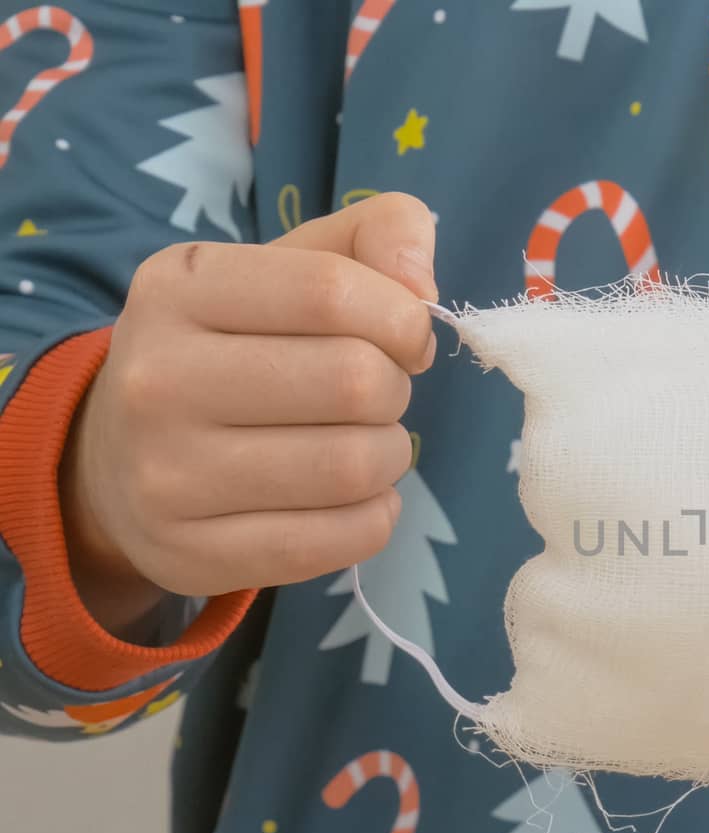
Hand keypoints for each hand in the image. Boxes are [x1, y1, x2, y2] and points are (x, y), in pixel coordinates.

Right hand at [62, 192, 437, 633]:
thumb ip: (377, 234)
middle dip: (395, 390)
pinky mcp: (193, 553)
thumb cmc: (235, 349)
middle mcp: (158, 379)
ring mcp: (167, 476)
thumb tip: (423, 285)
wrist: (116, 461)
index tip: (404, 336)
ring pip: (355, 466)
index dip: (402, 318)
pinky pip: (342, 539)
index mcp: (180, 287)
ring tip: (362, 444)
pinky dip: (375, 516)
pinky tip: (351, 499)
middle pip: (355, 383)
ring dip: (390, 455)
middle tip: (376, 395)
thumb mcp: (290, 268)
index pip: (333, 292)